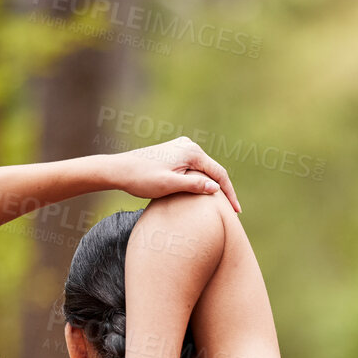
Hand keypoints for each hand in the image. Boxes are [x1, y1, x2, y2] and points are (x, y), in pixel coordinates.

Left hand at [105, 136, 241, 210]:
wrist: (120, 170)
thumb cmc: (142, 179)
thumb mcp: (169, 185)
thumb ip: (193, 186)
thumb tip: (216, 188)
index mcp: (191, 152)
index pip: (219, 174)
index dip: (229, 193)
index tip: (237, 211)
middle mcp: (189, 145)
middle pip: (214, 170)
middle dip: (224, 190)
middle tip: (233, 212)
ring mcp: (182, 147)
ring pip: (205, 169)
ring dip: (213, 186)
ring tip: (223, 205)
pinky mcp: (175, 152)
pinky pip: (195, 168)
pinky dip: (202, 180)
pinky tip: (206, 193)